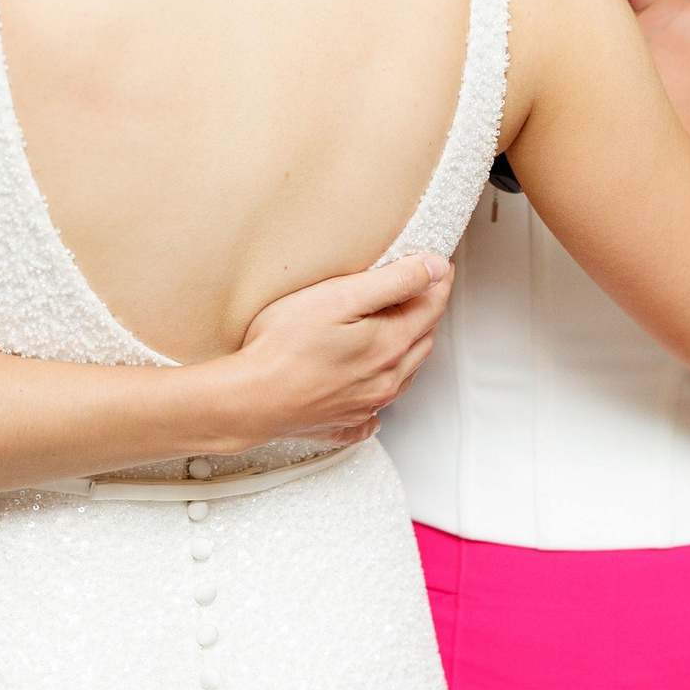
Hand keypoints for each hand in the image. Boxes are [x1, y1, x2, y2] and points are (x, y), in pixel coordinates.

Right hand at [231, 254, 453, 447]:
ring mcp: (365, 405)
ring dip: (407, 351)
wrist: (248, 401)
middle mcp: (386, 380)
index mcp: (391, 345)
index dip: (439, 281)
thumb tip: (437, 269)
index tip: (441, 265)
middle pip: (422, 341)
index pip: (432, 307)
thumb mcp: (341, 297)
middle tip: (422, 291)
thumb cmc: (284, 345)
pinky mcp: (341, 424)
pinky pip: (371, 414)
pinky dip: (376, 399)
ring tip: (398, 331)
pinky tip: (368, 392)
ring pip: (403, 375)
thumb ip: (394, 281)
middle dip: (426, 313)